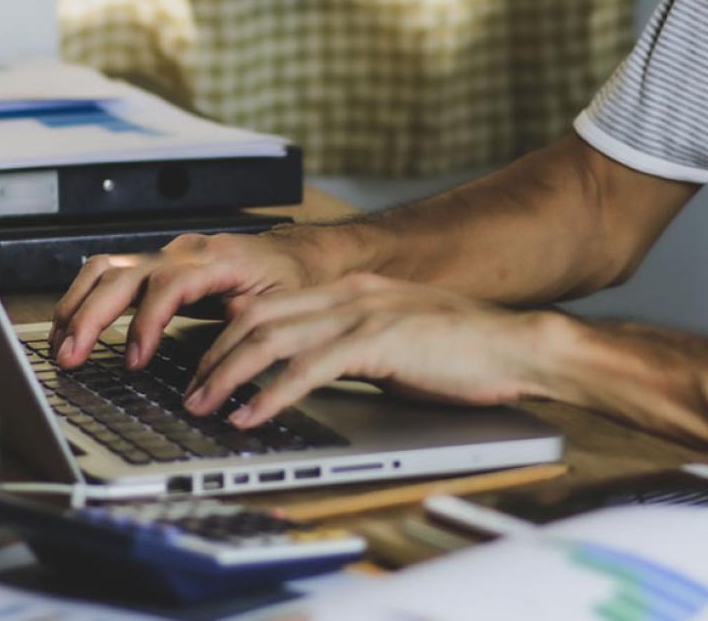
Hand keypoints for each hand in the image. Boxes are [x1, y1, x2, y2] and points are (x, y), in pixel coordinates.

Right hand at [50, 230, 319, 368]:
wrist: (300, 256)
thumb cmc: (293, 281)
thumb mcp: (281, 307)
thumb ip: (247, 329)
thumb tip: (218, 366)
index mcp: (217, 259)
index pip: (167, 284)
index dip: (146, 323)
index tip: (134, 360)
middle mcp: (184, 252)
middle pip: (123, 274)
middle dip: (91, 316)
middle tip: (70, 356)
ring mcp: (166, 255)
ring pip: (106, 268)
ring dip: (78, 306)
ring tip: (60, 345)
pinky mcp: (156, 266)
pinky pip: (110, 274)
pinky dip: (85, 299)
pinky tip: (71, 326)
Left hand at [182, 273, 555, 428]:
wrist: (518, 347)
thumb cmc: (462, 353)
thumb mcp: (392, 342)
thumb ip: (348, 348)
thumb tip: (306, 373)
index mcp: (349, 291)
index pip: (268, 306)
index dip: (227, 336)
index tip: (203, 367)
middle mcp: (347, 294)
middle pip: (256, 318)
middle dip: (214, 357)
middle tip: (189, 392)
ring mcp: (362, 313)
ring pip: (271, 339)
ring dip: (228, 376)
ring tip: (204, 406)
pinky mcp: (378, 342)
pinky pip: (307, 369)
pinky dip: (271, 395)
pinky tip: (251, 416)